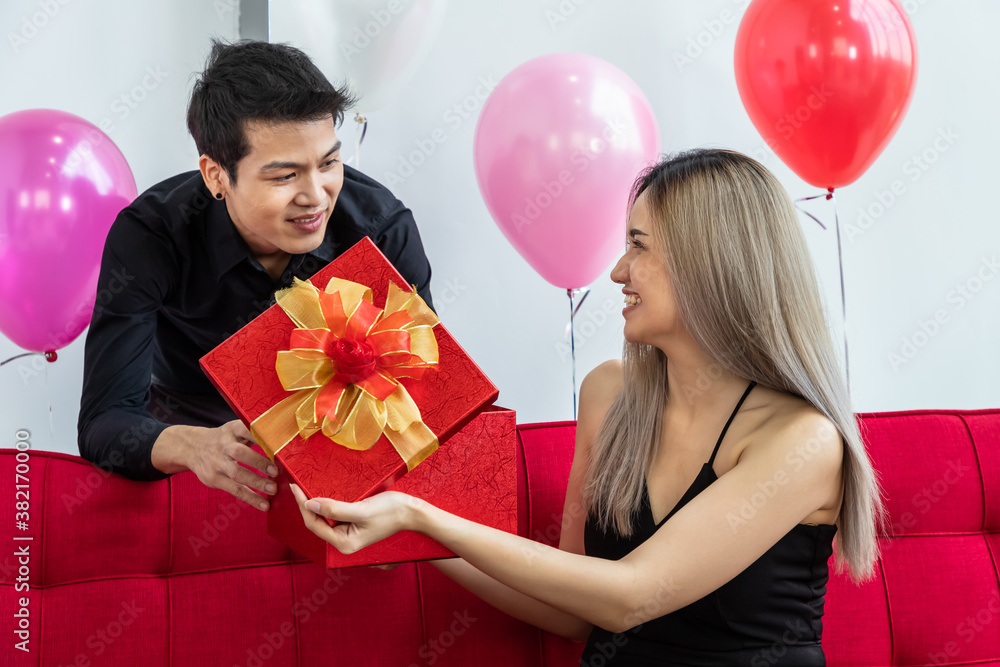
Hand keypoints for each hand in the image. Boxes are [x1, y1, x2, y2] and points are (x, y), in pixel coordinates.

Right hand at [178, 420, 276, 510]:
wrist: (192, 447)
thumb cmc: (224, 439)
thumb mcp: (235, 430)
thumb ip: (254, 435)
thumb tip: (284, 446)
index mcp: (232, 429)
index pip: (247, 431)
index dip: (262, 439)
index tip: (278, 447)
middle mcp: (224, 446)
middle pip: (240, 454)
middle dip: (259, 462)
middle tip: (277, 472)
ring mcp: (217, 463)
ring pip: (237, 474)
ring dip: (256, 483)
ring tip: (273, 490)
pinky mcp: (214, 479)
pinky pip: (234, 490)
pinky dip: (250, 498)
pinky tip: (263, 504)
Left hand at [289, 483, 419, 553]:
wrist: (412, 512)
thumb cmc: (391, 512)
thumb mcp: (361, 510)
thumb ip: (334, 509)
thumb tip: (309, 504)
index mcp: (344, 543)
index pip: (314, 524)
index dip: (302, 506)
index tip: (294, 487)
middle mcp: (343, 542)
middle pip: (316, 523)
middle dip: (305, 505)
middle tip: (296, 485)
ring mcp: (347, 534)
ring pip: (323, 518)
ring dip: (314, 504)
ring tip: (304, 487)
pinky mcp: (352, 525)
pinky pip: (333, 515)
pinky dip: (325, 504)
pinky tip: (320, 493)